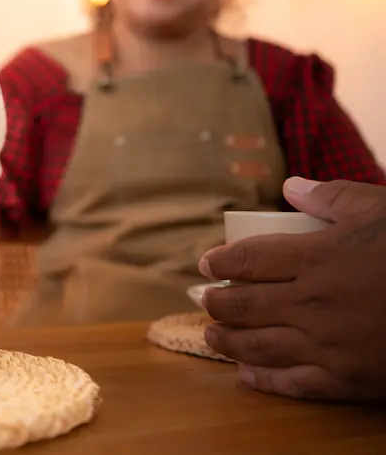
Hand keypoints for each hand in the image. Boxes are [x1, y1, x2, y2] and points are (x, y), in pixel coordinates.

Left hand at [199, 176, 385, 401]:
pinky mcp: (350, 379)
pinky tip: (247, 376)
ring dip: (228, 341)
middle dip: (217, 303)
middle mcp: (312, 302)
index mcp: (317, 257)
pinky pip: (295, 384)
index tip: (207, 265)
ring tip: (211, 335)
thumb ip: (332, 198)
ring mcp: (329, 344)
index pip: (248, 260)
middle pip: (243, 305)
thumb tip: (290, 188)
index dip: (221, 263)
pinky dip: (265, 381)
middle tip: (203, 300)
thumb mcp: (381, 209)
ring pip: (259, 346)